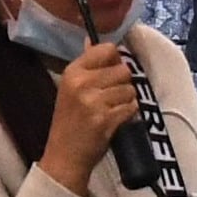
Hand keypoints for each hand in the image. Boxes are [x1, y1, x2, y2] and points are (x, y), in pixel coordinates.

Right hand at [34, 42, 139, 195]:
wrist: (64, 156)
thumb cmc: (69, 122)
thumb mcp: (70, 89)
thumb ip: (86, 65)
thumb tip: (92, 40)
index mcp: (73, 72)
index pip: (106, 50)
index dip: (115, 60)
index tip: (111, 73)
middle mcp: (82, 83)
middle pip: (123, 70)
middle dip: (123, 84)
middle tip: (110, 98)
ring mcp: (94, 101)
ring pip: (130, 89)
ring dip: (126, 101)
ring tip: (111, 110)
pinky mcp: (106, 118)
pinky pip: (132, 107)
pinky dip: (128, 114)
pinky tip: (115, 120)